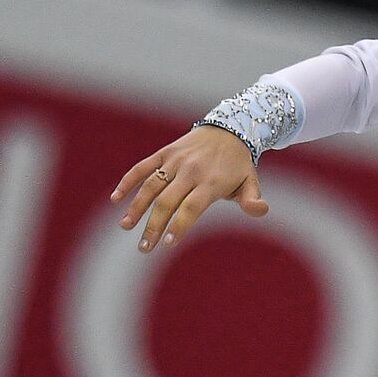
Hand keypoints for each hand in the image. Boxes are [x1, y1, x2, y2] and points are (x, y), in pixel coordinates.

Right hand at [110, 125, 268, 252]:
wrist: (230, 128)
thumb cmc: (239, 164)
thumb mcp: (250, 181)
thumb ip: (252, 199)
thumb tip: (260, 210)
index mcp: (211, 182)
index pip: (191, 207)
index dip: (179, 225)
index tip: (167, 243)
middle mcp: (191, 171)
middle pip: (167, 201)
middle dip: (153, 226)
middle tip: (144, 248)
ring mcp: (175, 161)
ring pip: (151, 185)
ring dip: (136, 207)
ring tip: (125, 226)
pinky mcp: (165, 153)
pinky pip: (142, 167)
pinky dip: (128, 181)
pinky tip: (116, 199)